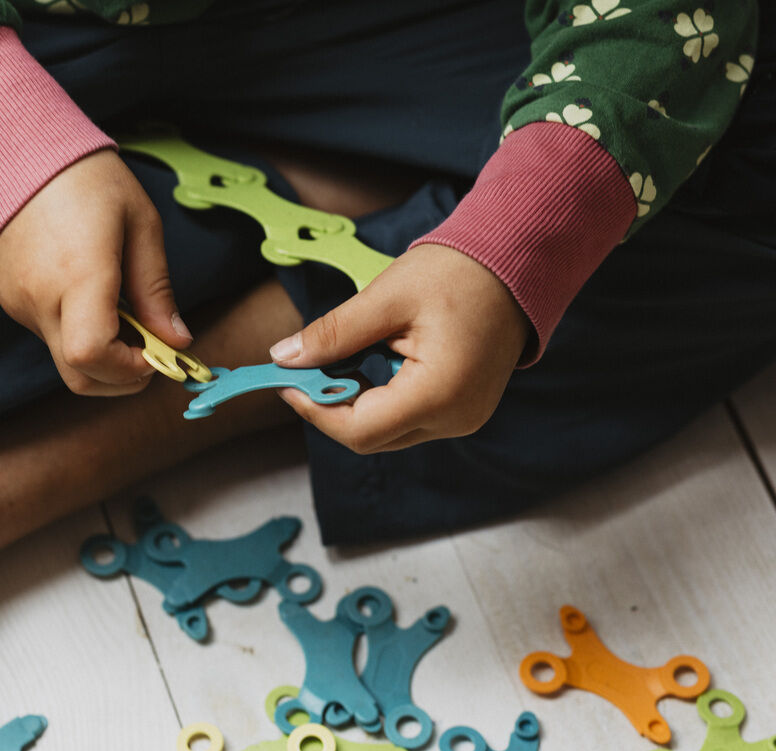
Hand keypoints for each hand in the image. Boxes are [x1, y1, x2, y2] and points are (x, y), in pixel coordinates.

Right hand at [0, 149, 191, 395]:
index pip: (92, 356)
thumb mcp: (140, 224)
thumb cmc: (85, 180)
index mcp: (78, 274)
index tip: (155, 354)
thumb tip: (178, 340)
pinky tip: (93, 300)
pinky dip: (79, 335)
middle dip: (120, 379)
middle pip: (79, 377)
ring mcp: (19, 303)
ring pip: (64, 360)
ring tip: (124, 314)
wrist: (15, 151)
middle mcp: (40, 298)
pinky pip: (49, 336)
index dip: (129, 370)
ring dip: (101, 355)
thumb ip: (157, 290)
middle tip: (148, 352)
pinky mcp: (10, 301)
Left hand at [269, 244, 529, 451]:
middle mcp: (455, 419)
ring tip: (332, 360)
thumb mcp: (386, 297)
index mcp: (440, 394)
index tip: (284, 381)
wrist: (517, 264)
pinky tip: (363, 364)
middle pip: (370, 436)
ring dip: (351, 402)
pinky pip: (406, 419)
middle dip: (328, 407)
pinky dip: (376, 398)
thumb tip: (283, 357)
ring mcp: (462, 419)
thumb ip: (333, 333)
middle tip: (299, 369)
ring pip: (385, 431)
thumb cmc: (459, 272)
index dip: (314, 409)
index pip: (359, 429)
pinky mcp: (461, 410)